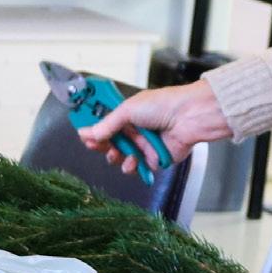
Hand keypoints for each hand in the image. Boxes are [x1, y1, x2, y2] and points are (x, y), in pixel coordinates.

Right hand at [78, 80, 230, 175]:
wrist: (188, 117)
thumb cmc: (164, 105)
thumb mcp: (128, 110)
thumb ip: (107, 124)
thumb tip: (88, 132)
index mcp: (128, 114)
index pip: (104, 124)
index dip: (93, 130)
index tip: (83, 134)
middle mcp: (135, 130)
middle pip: (110, 142)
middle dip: (100, 145)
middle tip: (94, 145)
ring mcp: (144, 146)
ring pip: (120, 157)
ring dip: (115, 157)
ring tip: (116, 153)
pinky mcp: (153, 160)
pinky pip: (136, 167)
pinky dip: (131, 166)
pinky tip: (132, 161)